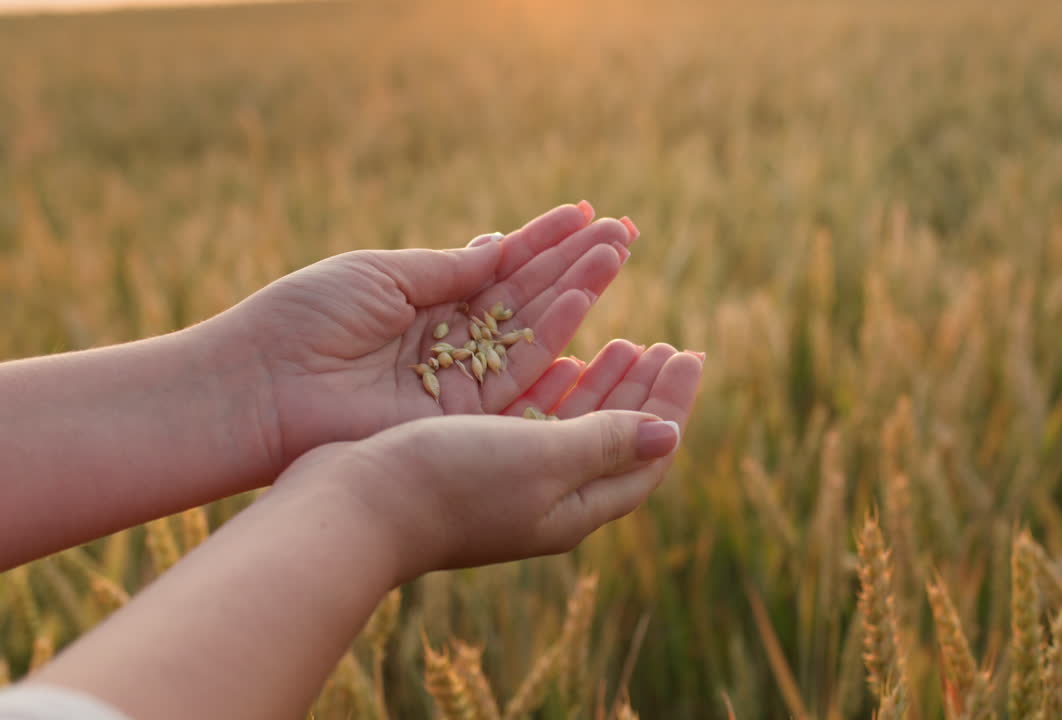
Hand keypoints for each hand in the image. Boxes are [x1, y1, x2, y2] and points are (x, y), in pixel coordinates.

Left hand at [208, 202, 636, 470]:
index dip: (543, 242)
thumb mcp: (381, 275)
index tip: (586, 213)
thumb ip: (448, 269)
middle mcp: (452, 343)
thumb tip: (499, 244)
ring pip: (534, 331)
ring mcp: (460, 381)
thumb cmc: (304, 320)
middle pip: (527, 299)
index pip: (500, 269)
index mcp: (427, 304)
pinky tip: (582, 297)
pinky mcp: (462, 416)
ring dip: (576, 290)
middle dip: (574, 263)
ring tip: (616, 250)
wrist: (260, 386)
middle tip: (622, 230)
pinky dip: (553, 335)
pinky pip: (518, 373)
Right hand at [275, 349, 701, 579]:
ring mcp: (508, 485)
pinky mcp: (472, 463)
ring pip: (577, 427)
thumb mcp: (541, 457)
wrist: (348, 508)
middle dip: (646, 392)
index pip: (645, 456)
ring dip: (605, 385)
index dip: (671, 404)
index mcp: (573, 508)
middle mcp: (546, 501)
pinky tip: (563, 360)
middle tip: (669, 347)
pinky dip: (558, 387)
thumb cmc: (449, 482)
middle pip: (617, 441)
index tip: (690, 354)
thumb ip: (605, 441)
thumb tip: (670, 433)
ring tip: (627, 343)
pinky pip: (537, 420)